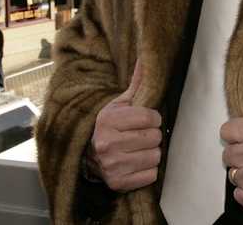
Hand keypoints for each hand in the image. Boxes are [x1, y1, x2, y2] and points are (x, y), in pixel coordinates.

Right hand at [85, 59, 162, 191]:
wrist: (86, 155)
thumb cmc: (109, 126)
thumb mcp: (118, 104)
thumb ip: (136, 84)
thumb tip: (147, 59)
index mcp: (108, 120)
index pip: (150, 117)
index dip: (152, 118)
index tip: (146, 120)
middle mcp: (108, 143)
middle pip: (155, 137)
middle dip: (152, 136)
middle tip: (141, 136)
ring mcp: (113, 165)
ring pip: (155, 157)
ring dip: (151, 153)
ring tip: (139, 149)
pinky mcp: (118, 182)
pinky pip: (151, 175)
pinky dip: (148, 170)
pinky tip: (136, 163)